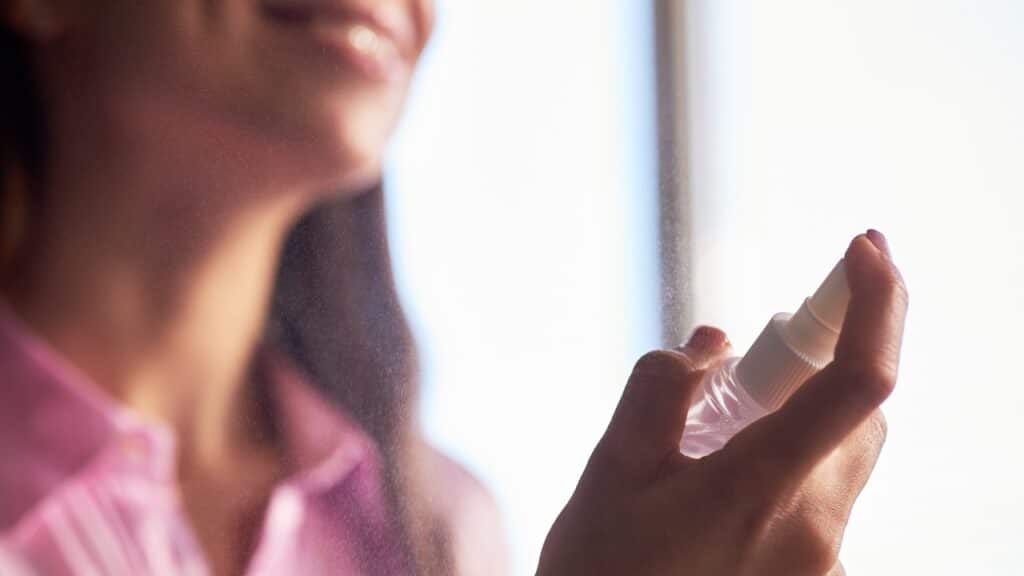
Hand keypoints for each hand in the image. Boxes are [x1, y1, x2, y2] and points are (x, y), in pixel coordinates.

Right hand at [537, 231, 906, 575]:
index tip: (865, 249)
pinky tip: (714, 500)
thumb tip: (715, 342)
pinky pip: (818, 507)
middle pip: (860, 420)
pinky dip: (783, 476)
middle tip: (741, 372)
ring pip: (839, 463)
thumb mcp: (609, 471)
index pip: (858, 382)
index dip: (877, 302)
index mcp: (761, 492)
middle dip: (816, 373)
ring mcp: (823, 571)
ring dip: (793, 428)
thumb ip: (663, 388)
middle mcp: (815, 535)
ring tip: (705, 450)